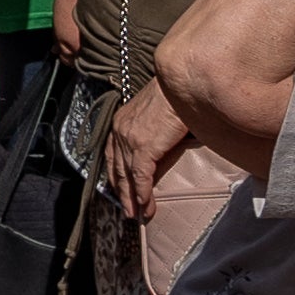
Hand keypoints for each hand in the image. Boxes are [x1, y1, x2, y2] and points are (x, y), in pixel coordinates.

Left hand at [100, 80, 185, 223]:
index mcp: (122, 122)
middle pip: (117, 168)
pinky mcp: (144, 146)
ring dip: (132, 198)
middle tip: (126, 209)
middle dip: (121, 192)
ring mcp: (130, 139)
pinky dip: (142, 193)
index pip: (113, 155)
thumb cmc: (176, 94)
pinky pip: (140, 176)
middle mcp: (120, 131)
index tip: (119, 189)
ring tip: (137, 214)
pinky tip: (145, 205)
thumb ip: (156, 131)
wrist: (180, 81)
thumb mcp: (158, 114)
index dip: (116, 175)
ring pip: (127, 176)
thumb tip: (165, 144)